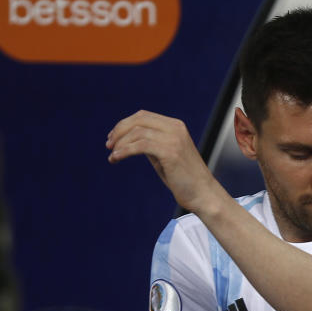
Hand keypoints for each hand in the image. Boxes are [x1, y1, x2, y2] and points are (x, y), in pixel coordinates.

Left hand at [106, 110, 224, 213]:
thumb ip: (152, 143)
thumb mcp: (165, 154)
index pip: (143, 116)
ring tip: (112, 156)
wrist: (203, 194)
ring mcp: (174, 139)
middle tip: (108, 145)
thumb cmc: (183, 178)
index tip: (113, 138)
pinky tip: (116, 159)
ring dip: (120, 143)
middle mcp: (175, 128)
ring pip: (138, 132)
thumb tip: (129, 139)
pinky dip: (124, 151)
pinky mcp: (170, 152)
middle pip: (139, 120)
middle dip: (120, 131)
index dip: (124, 124)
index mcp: (175, 126)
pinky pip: (141, 145)